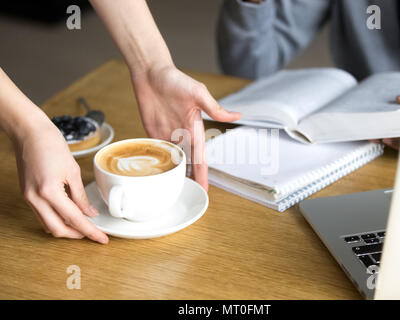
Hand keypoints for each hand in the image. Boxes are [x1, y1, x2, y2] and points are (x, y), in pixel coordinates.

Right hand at [13, 118, 107, 242]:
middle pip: (57, 229)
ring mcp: (28, 198)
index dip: (90, 231)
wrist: (29, 132)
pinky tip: (68, 215)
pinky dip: (55, 219)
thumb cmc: (51, 145)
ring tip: (83, 225)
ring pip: (47, 224)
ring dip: (65, 228)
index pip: (74, 219)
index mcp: (49, 192)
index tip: (102, 238)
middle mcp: (35, 198)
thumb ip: (80, 196)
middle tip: (93, 233)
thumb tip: (90, 213)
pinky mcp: (27, 194)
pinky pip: (41, 215)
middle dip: (76, 235)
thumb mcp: (72, 171)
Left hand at [130, 65, 240, 190]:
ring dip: (176, 174)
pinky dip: (160, 164)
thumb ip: (215, 109)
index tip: (205, 189)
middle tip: (191, 196)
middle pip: (188, 163)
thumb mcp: (198, 93)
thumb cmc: (176, 80)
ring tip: (176, 190)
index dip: (203, 174)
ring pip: (174, 160)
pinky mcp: (153, 132)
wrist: (151, 72)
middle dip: (191, 179)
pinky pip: (158, 152)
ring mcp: (167, 134)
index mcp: (195, 128)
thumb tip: (238, 117)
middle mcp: (182, 134)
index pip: (200, 157)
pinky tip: (159, 175)